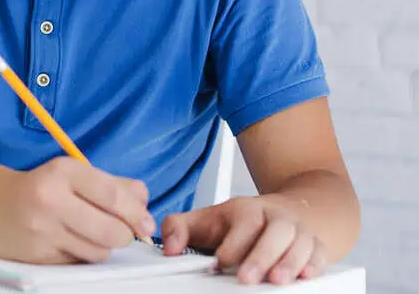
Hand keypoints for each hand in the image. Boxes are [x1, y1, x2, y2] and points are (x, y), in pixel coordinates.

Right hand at [0, 157, 155, 263]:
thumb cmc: (40, 186)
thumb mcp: (73, 174)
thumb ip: (114, 185)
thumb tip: (145, 205)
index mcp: (64, 172)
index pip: (116, 197)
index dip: (137, 214)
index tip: (145, 223)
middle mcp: (51, 199)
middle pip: (113, 231)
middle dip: (123, 235)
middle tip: (116, 230)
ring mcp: (42, 230)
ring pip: (99, 252)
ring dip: (102, 247)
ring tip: (88, 234)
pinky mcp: (37, 255)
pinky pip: (78, 262)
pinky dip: (81, 254)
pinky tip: (68, 241)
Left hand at [160, 195, 324, 284]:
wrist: (291, 209)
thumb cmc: (243, 221)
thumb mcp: (208, 219)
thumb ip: (180, 228)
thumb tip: (168, 248)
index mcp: (248, 210)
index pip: (244, 221)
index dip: (234, 243)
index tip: (220, 262)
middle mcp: (277, 218)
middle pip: (276, 231)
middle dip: (261, 256)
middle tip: (246, 278)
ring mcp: (299, 231)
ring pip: (301, 242)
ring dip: (290, 263)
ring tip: (276, 281)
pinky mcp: (317, 246)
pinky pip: (321, 254)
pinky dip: (314, 265)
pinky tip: (305, 276)